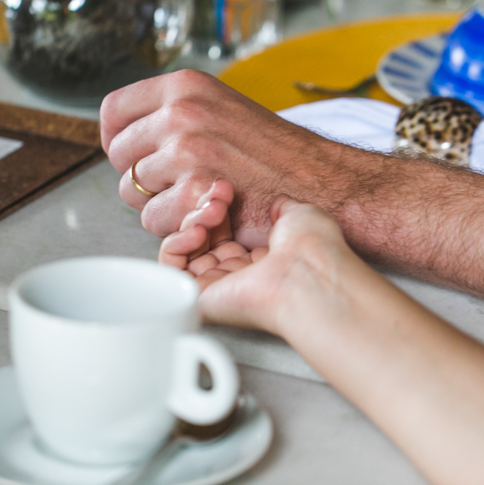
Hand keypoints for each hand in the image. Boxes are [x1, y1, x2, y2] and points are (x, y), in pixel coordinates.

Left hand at [101, 70, 370, 249]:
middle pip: (118, 156)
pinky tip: (203, 215)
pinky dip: (174, 227)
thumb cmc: (275, 153)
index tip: (129, 154)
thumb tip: (126, 134)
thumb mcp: (221, 108)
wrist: (321, 181)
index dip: (115, 139)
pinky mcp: (195, 189)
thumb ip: (174, 114)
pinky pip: (153, 219)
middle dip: (139, 176)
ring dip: (158, 204)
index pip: (113, 111)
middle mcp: (181, 111)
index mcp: (184, 85)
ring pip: (132, 191)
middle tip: (177, 183)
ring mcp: (186, 149)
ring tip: (196, 199)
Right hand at [159, 180, 356, 334]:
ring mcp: (218, 287)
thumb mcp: (301, 214)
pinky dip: (176, 244)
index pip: (225, 230)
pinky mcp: (198, 297)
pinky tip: (197, 231)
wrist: (307, 273)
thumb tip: (275, 201)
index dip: (219, 205)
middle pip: (202, 237)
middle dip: (205, 208)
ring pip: (185, 248)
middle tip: (219, 193)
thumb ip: (281, 206)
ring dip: (191, 221)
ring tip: (212, 211)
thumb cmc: (312, 248)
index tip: (225, 187)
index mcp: (262, 258)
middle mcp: (238, 275)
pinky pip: (171, 268)